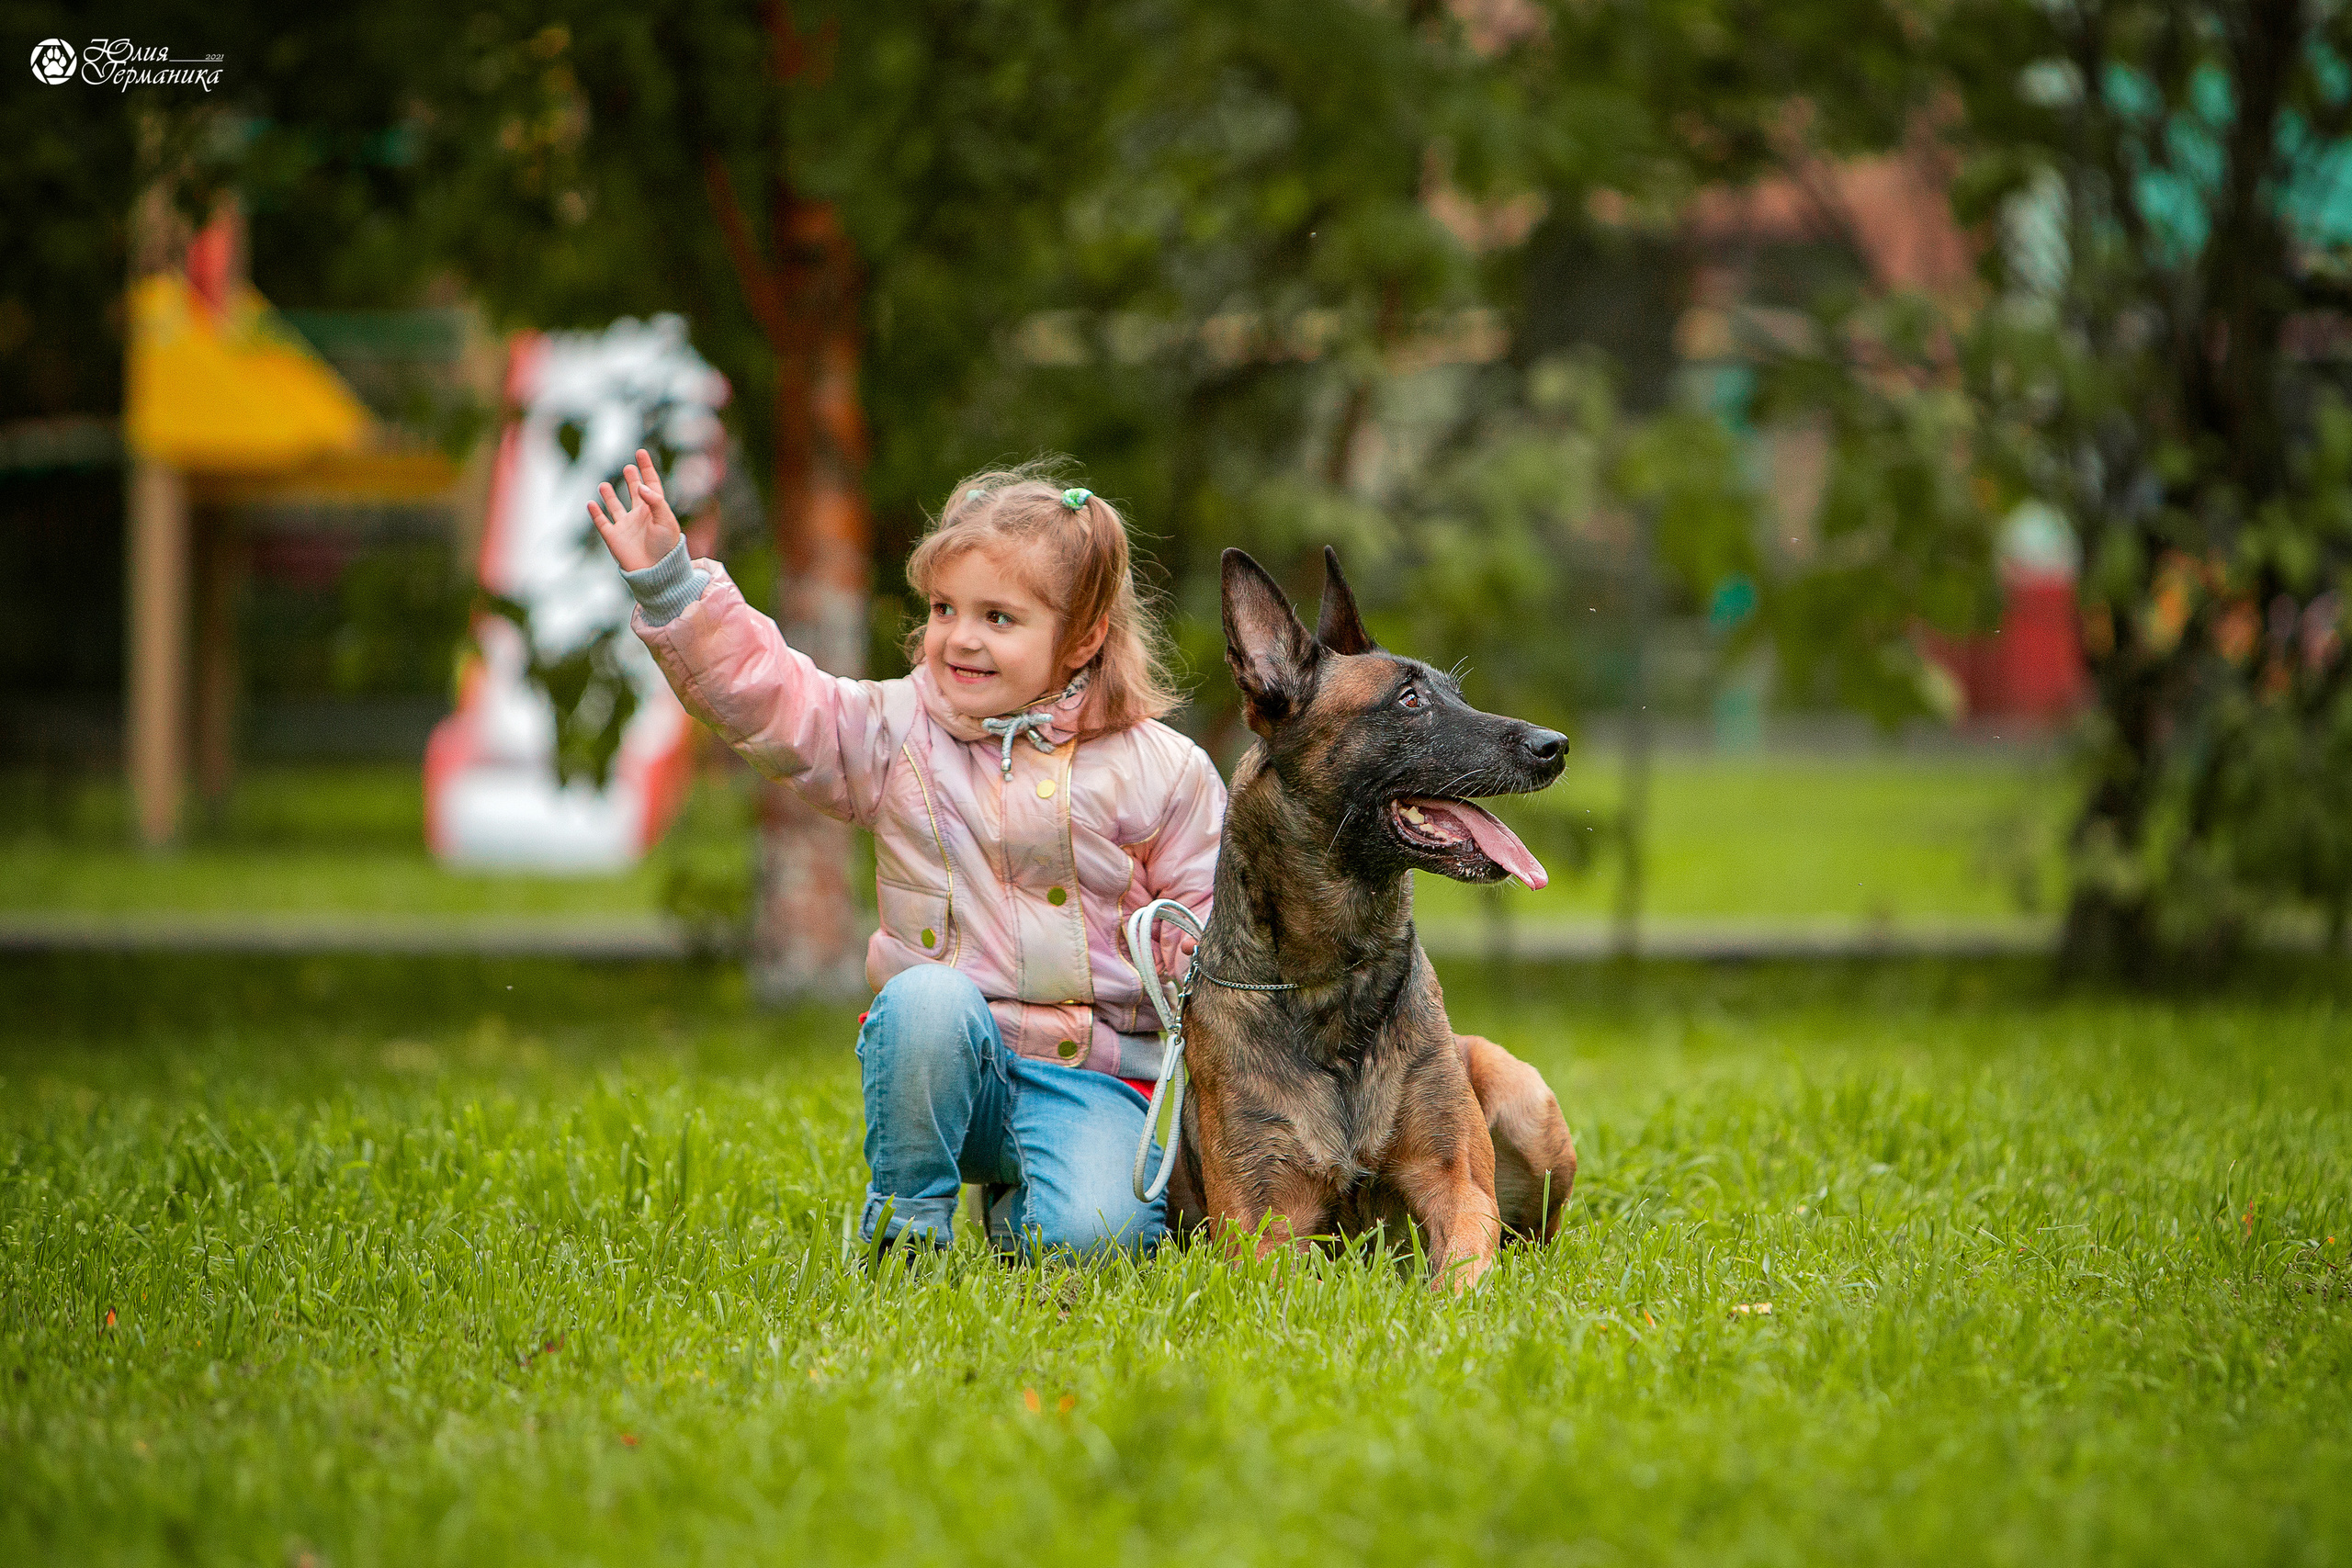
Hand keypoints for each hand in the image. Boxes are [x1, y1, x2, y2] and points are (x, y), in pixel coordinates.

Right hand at [586, 449, 683, 572]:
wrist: (656, 572)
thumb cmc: (666, 548)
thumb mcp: (666, 521)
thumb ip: (656, 501)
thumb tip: (641, 487)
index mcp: (655, 510)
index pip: (651, 485)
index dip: (647, 468)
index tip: (641, 452)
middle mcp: (640, 516)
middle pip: (635, 493)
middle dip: (632, 480)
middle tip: (628, 467)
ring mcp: (626, 526)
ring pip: (615, 507)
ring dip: (609, 496)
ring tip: (604, 485)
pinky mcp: (613, 537)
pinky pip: (602, 522)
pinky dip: (595, 513)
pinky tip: (591, 504)